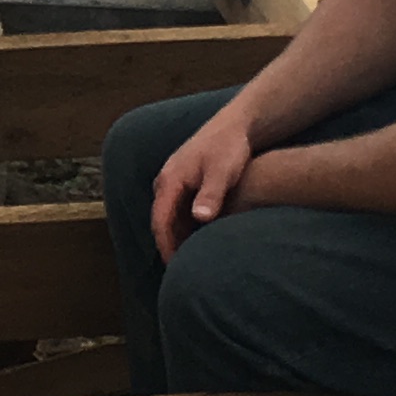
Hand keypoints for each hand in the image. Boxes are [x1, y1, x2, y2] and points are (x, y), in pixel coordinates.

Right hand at [154, 108, 260, 257]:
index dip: (165, 245)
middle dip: (168, 245)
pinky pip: (176, 209)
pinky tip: (196, 240)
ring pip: (168, 216)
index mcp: (170, 180)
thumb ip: (211, 195)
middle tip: (179, 270)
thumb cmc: (229, 148)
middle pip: (160, 221)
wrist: (235, 125)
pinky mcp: (183, 182)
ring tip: (187, 260)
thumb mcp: (223, 172)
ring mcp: (173, 181)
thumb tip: (199, 218)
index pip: (160, 220)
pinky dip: (182, 226)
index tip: (174, 266)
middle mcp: (166, 181)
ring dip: (175, 236)